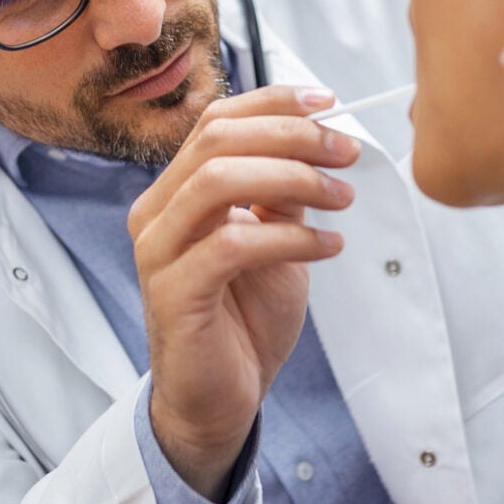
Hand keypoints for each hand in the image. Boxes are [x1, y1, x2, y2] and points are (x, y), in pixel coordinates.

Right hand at [129, 86, 358, 497]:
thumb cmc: (243, 320)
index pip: (216, 121)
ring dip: (293, 179)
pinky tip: (328, 245)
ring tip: (342, 199)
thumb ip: (284, 193)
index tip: (329, 103)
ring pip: (217, 182)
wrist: (219, 400)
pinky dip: (289, 237)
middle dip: (292, 136)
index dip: (273, 103)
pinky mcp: (174, 294)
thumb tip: (321, 141)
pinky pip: (231, 244)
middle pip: (218, 141)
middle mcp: (156, 213)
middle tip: (347, 153)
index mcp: (176, 191)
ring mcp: (158, 252)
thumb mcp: (275, 241)